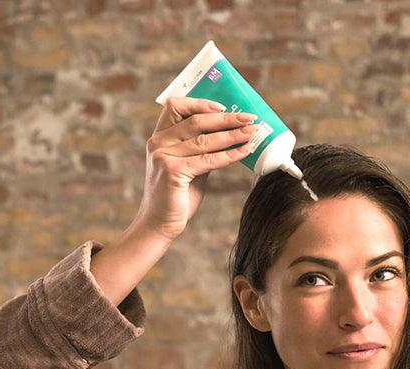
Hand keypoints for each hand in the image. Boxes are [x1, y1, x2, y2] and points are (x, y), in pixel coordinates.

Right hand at [132, 95, 257, 240]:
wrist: (159, 223)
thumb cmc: (175, 196)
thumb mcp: (188, 166)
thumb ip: (201, 150)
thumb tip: (229, 134)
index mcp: (159, 138)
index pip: (175, 106)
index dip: (200, 103)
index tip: (223, 106)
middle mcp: (158, 143)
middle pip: (196, 121)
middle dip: (226, 118)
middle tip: (248, 118)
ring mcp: (163, 156)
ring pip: (204, 140)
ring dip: (232, 135)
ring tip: (251, 133)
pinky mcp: (172, 171)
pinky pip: (207, 159)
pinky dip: (229, 155)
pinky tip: (243, 152)